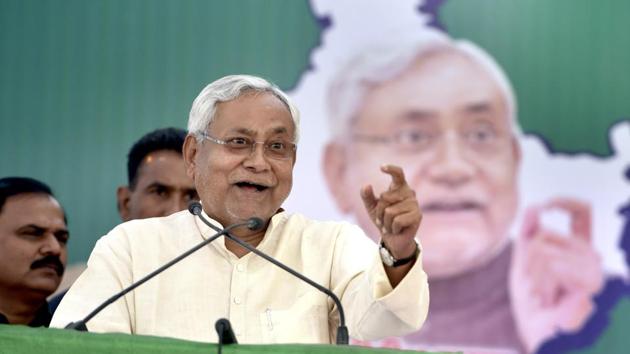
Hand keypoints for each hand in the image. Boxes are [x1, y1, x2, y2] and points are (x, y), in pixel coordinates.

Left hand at [360, 165, 420, 259]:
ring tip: (390, 225)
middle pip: (385, 197)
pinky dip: (392, 228)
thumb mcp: (372, 207)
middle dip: (379, 211)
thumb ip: (367, 196)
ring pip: (390, 211)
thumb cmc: (383, 220)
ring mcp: (415, 204)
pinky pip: (397, 221)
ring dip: (386, 222)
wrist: (393, 239)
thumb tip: (366, 185)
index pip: (398, 174)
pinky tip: (397, 230)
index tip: (381, 167)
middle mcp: (409, 193)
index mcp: (399, 187)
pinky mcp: (418, 216)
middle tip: (384, 219)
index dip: (391, 169)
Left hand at [510, 198, 602, 352]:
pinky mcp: (593, 280)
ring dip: (534, 278)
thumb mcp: (525, 270)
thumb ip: (528, 239)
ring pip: (543, 249)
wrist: (546, 342)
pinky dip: (543, 284)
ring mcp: (595, 268)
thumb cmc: (538, 313)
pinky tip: (552, 302)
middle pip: (544, 234)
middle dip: (528, 262)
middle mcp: (591, 257)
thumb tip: (533, 208)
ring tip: (546, 299)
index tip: (544, 206)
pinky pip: (553, 264)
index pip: (582, 214)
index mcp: (577, 253)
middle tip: (538, 291)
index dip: (565, 202)